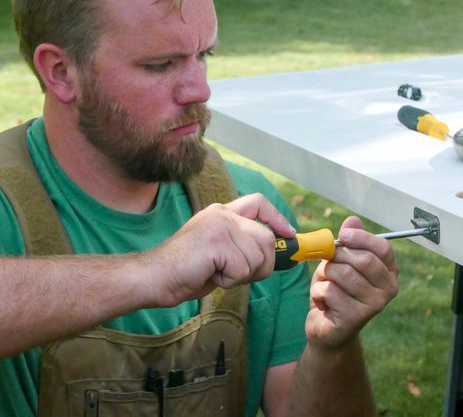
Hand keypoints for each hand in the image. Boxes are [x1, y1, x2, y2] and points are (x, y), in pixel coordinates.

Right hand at [147, 193, 295, 305]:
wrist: (152, 277)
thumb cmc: (184, 271)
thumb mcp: (219, 253)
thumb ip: (242, 246)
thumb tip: (273, 255)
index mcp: (222, 213)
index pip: (259, 202)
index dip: (278, 218)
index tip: (289, 234)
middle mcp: (223, 214)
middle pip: (266, 238)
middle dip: (261, 264)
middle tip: (235, 274)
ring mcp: (219, 225)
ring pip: (257, 257)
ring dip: (242, 275)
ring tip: (216, 273)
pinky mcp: (216, 241)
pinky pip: (242, 268)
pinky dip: (229, 280)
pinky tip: (209, 275)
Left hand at [305, 216, 398, 349]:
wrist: (327, 328)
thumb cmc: (336, 290)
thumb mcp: (341, 262)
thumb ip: (348, 242)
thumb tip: (352, 220)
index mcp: (389, 271)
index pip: (383, 248)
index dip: (362, 238)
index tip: (343, 236)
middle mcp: (388, 289)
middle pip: (363, 260)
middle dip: (338, 257)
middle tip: (328, 263)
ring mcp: (374, 305)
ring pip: (343, 274)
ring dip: (325, 275)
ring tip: (325, 284)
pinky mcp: (356, 318)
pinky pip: (330, 291)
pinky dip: (318, 292)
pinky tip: (323, 303)